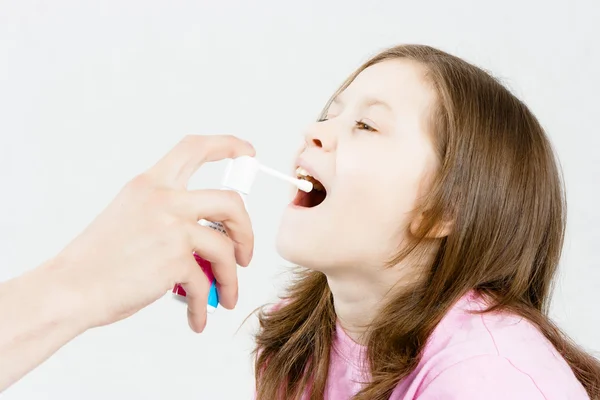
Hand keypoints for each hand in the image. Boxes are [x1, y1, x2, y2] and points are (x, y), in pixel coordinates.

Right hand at [50, 135, 254, 332]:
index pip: (195, 148)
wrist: (71, 288)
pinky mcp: (175, 259)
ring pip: (226, 248)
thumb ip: (167, 214)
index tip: (247, 151)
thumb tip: (207, 235)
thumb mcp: (131, 216)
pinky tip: (199, 316)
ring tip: (227, 295)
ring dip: (232, 277)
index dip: (227, 144)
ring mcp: (172, 228)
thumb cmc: (98, 259)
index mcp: (150, 184)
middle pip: (231, 201)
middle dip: (246, 229)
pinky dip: (205, 304)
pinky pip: (206, 283)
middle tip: (244, 251)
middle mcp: (164, 199)